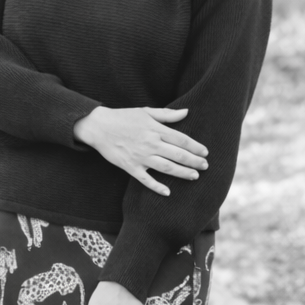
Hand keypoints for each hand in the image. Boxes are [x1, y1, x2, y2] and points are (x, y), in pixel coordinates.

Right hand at [73, 106, 207, 195]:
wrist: (98, 127)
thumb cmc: (123, 117)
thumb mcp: (145, 112)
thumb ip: (167, 114)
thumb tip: (186, 112)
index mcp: (155, 129)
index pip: (181, 139)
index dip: (195, 147)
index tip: (205, 152)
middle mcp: (150, 144)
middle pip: (177, 155)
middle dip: (194, 161)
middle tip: (205, 166)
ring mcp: (140, 157)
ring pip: (166, 167)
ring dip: (182, 173)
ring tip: (194, 176)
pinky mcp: (130, 167)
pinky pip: (146, 180)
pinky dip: (157, 187)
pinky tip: (167, 192)